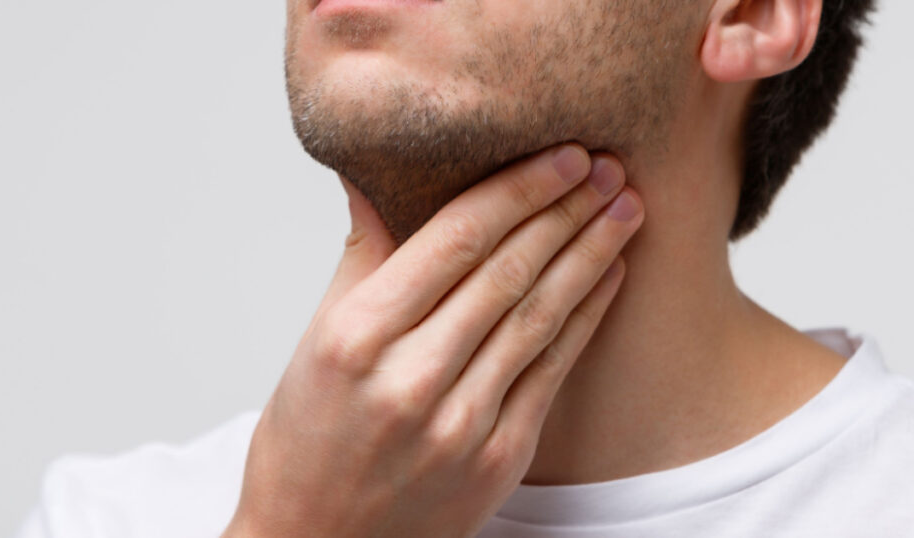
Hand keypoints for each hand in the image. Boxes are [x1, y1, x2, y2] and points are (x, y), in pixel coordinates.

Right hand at [225, 144, 643, 537]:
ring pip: (538, 317)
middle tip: (606, 166)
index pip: (453, 241)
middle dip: (564, 211)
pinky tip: (608, 278)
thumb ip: (358, 260)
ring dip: (589, 255)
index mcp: (355, 337)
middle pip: (505, 272)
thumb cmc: (305, 445)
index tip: (558, 155)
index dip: (515, 191)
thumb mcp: (312, 345)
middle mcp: (409, 378)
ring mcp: (459, 424)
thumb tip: (372, 180)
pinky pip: (551, 372)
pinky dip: (585, 318)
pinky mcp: (496, 459)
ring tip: (624, 210)